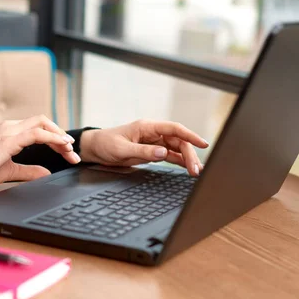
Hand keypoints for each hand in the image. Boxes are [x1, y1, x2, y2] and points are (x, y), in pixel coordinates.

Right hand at [0, 115, 79, 189]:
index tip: (68, 152)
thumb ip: (30, 170)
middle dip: (61, 135)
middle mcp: (11, 127)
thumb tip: (47, 173)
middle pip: (44, 123)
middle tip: (72, 153)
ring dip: (59, 136)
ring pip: (42, 124)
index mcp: (11, 131)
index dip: (56, 138)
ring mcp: (9, 131)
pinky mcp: (8, 140)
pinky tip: (61, 146)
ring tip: (70, 150)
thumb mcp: (11, 171)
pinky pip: (35, 134)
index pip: (40, 128)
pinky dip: (51, 138)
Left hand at [79, 119, 208, 176]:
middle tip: (196, 170)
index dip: (190, 135)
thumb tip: (163, 153)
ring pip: (177, 149)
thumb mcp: (123, 149)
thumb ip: (143, 151)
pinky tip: (189, 168)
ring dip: (187, 160)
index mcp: (148, 127)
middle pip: (178, 141)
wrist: (96, 148)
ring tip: (195, 172)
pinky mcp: (152, 152)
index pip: (174, 129)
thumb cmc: (106, 144)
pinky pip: (170, 156)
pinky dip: (180, 162)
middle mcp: (154, 133)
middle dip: (189, 154)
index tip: (202, 144)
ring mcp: (154, 142)